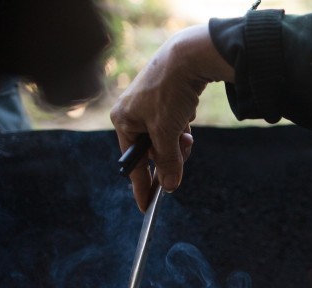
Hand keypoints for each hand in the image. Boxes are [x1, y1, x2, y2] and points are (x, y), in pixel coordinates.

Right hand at [110, 24, 234, 209]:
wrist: (188, 56)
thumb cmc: (169, 92)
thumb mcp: (167, 133)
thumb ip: (167, 162)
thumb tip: (169, 186)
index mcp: (123, 120)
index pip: (132, 163)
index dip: (140, 186)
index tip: (146, 206)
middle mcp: (133, 113)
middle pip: (153, 152)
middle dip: (171, 154)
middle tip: (183, 150)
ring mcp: (150, 106)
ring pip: (168, 139)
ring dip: (180, 141)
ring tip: (186, 131)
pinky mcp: (167, 100)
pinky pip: (176, 125)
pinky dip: (184, 126)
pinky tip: (187, 112)